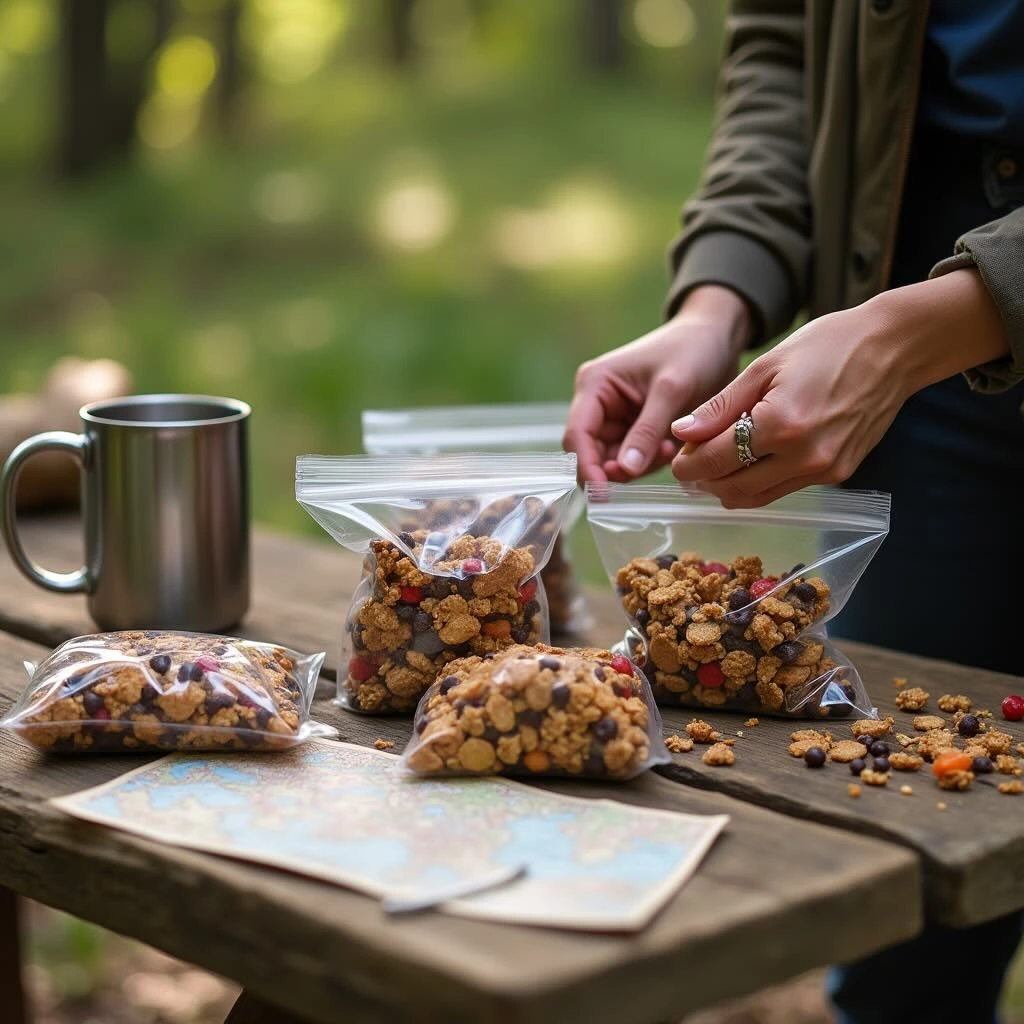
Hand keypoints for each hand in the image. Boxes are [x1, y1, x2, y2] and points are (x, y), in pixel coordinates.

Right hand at [564, 286, 751, 482]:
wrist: (717, 338)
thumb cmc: (693, 350)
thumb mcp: (671, 390)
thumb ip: (647, 431)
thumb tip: (624, 470)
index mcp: (595, 385)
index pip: (578, 436)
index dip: (587, 467)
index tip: (604, 494)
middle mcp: (598, 404)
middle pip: (593, 454)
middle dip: (620, 467)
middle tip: (656, 461)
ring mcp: (617, 418)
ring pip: (615, 462)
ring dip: (640, 465)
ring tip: (669, 449)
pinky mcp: (636, 429)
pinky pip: (634, 459)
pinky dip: (651, 461)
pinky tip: (671, 448)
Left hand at [670, 269, 1009, 506]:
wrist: (894, 349)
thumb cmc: (828, 346)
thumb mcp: (764, 367)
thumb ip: (720, 406)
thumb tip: (681, 433)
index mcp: (781, 425)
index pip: (715, 461)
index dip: (687, 465)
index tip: (676, 458)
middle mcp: (805, 456)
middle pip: (732, 488)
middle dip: (704, 481)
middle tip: (691, 463)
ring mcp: (825, 470)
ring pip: (757, 497)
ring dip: (729, 487)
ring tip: (716, 462)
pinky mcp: (839, 474)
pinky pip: (784, 489)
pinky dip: (760, 481)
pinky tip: (752, 459)